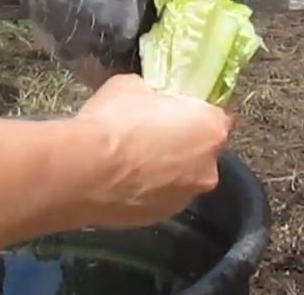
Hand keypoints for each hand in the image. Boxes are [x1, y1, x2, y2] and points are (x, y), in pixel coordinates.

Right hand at [72, 74, 234, 227]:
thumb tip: (150, 98)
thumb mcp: (133, 86)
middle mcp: (209, 167)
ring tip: (132, 161)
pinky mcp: (162, 218)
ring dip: (167, 169)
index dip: (195, 112)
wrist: (86, 172)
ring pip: (183, 178)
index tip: (176, 110)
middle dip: (183, 143)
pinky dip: (149, 190)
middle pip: (203, 150)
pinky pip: (161, 197)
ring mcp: (186, 197)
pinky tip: (123, 182)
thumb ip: (153, 94)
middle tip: (151, 134)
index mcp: (211, 128)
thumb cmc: (115, 121)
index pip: (217, 116)